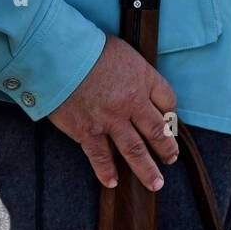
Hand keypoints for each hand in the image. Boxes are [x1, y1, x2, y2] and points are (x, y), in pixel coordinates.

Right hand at [48, 35, 178, 192]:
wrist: (58, 55)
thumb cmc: (88, 46)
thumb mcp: (122, 51)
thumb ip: (133, 71)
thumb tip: (136, 83)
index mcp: (143, 79)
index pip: (168, 101)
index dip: (170, 114)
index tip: (169, 123)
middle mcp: (132, 102)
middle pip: (157, 130)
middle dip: (167, 148)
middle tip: (171, 159)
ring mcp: (110, 119)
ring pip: (135, 150)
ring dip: (146, 169)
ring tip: (155, 183)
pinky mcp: (87, 130)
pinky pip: (100, 157)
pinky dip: (106, 171)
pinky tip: (112, 182)